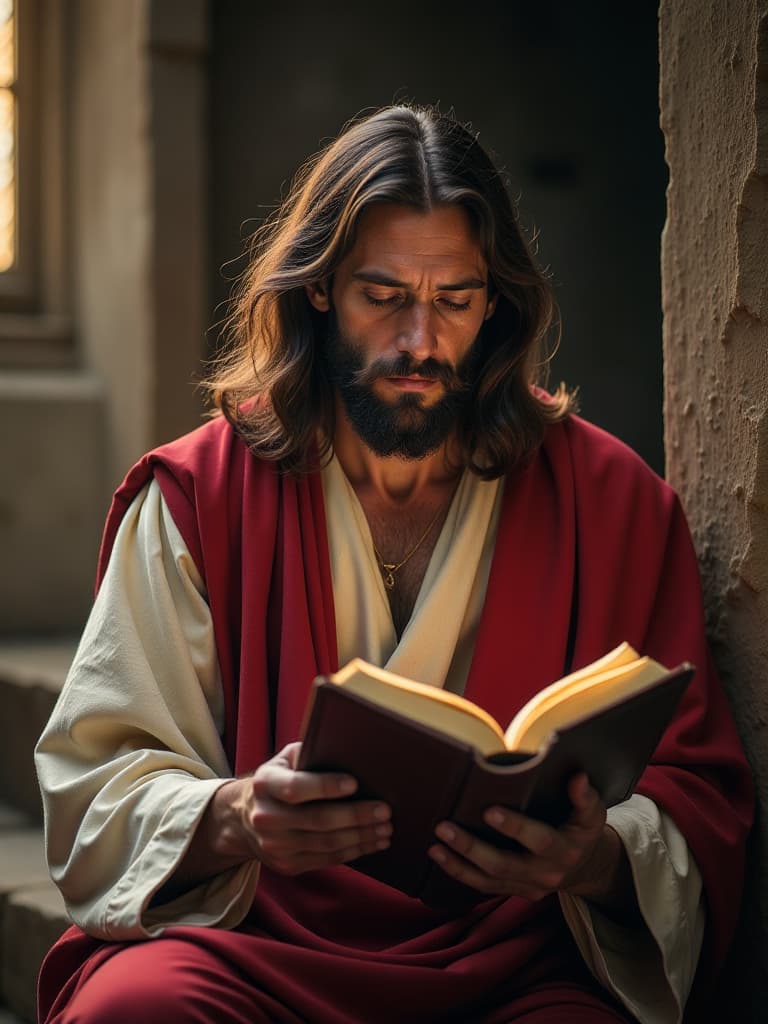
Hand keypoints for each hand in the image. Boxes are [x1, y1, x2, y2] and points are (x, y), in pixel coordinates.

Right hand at [168, 742, 391, 892]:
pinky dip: (353, 852)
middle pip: (318, 820)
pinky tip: (372, 843)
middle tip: (384, 810)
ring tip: (385, 829)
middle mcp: (266, 817)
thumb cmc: (278, 780)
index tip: (355, 783)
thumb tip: (347, 749)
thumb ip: (308, 753)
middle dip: (356, 816)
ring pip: (326, 844)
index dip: (326, 786)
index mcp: (265, 784)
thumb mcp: (284, 759)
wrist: (246, 819)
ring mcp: (275, 845)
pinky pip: (326, 860)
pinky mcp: (286, 865)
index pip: (295, 787)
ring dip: (361, 837)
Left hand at [427, 774, 634, 914]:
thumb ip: (585, 798)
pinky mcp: (515, 891)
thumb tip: (577, 777)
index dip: (515, 827)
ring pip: (488, 880)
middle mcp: (545, 873)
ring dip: (458, 864)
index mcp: (565, 850)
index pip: (539, 840)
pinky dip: (460, 873)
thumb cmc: (582, 831)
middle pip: (504, 864)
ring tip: (434, 846)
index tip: (489, 811)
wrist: (585, 868)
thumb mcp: (592, 814)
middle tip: (444, 827)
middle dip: (471, 847)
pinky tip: (440, 857)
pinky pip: (485, 887)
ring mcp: (528, 887)